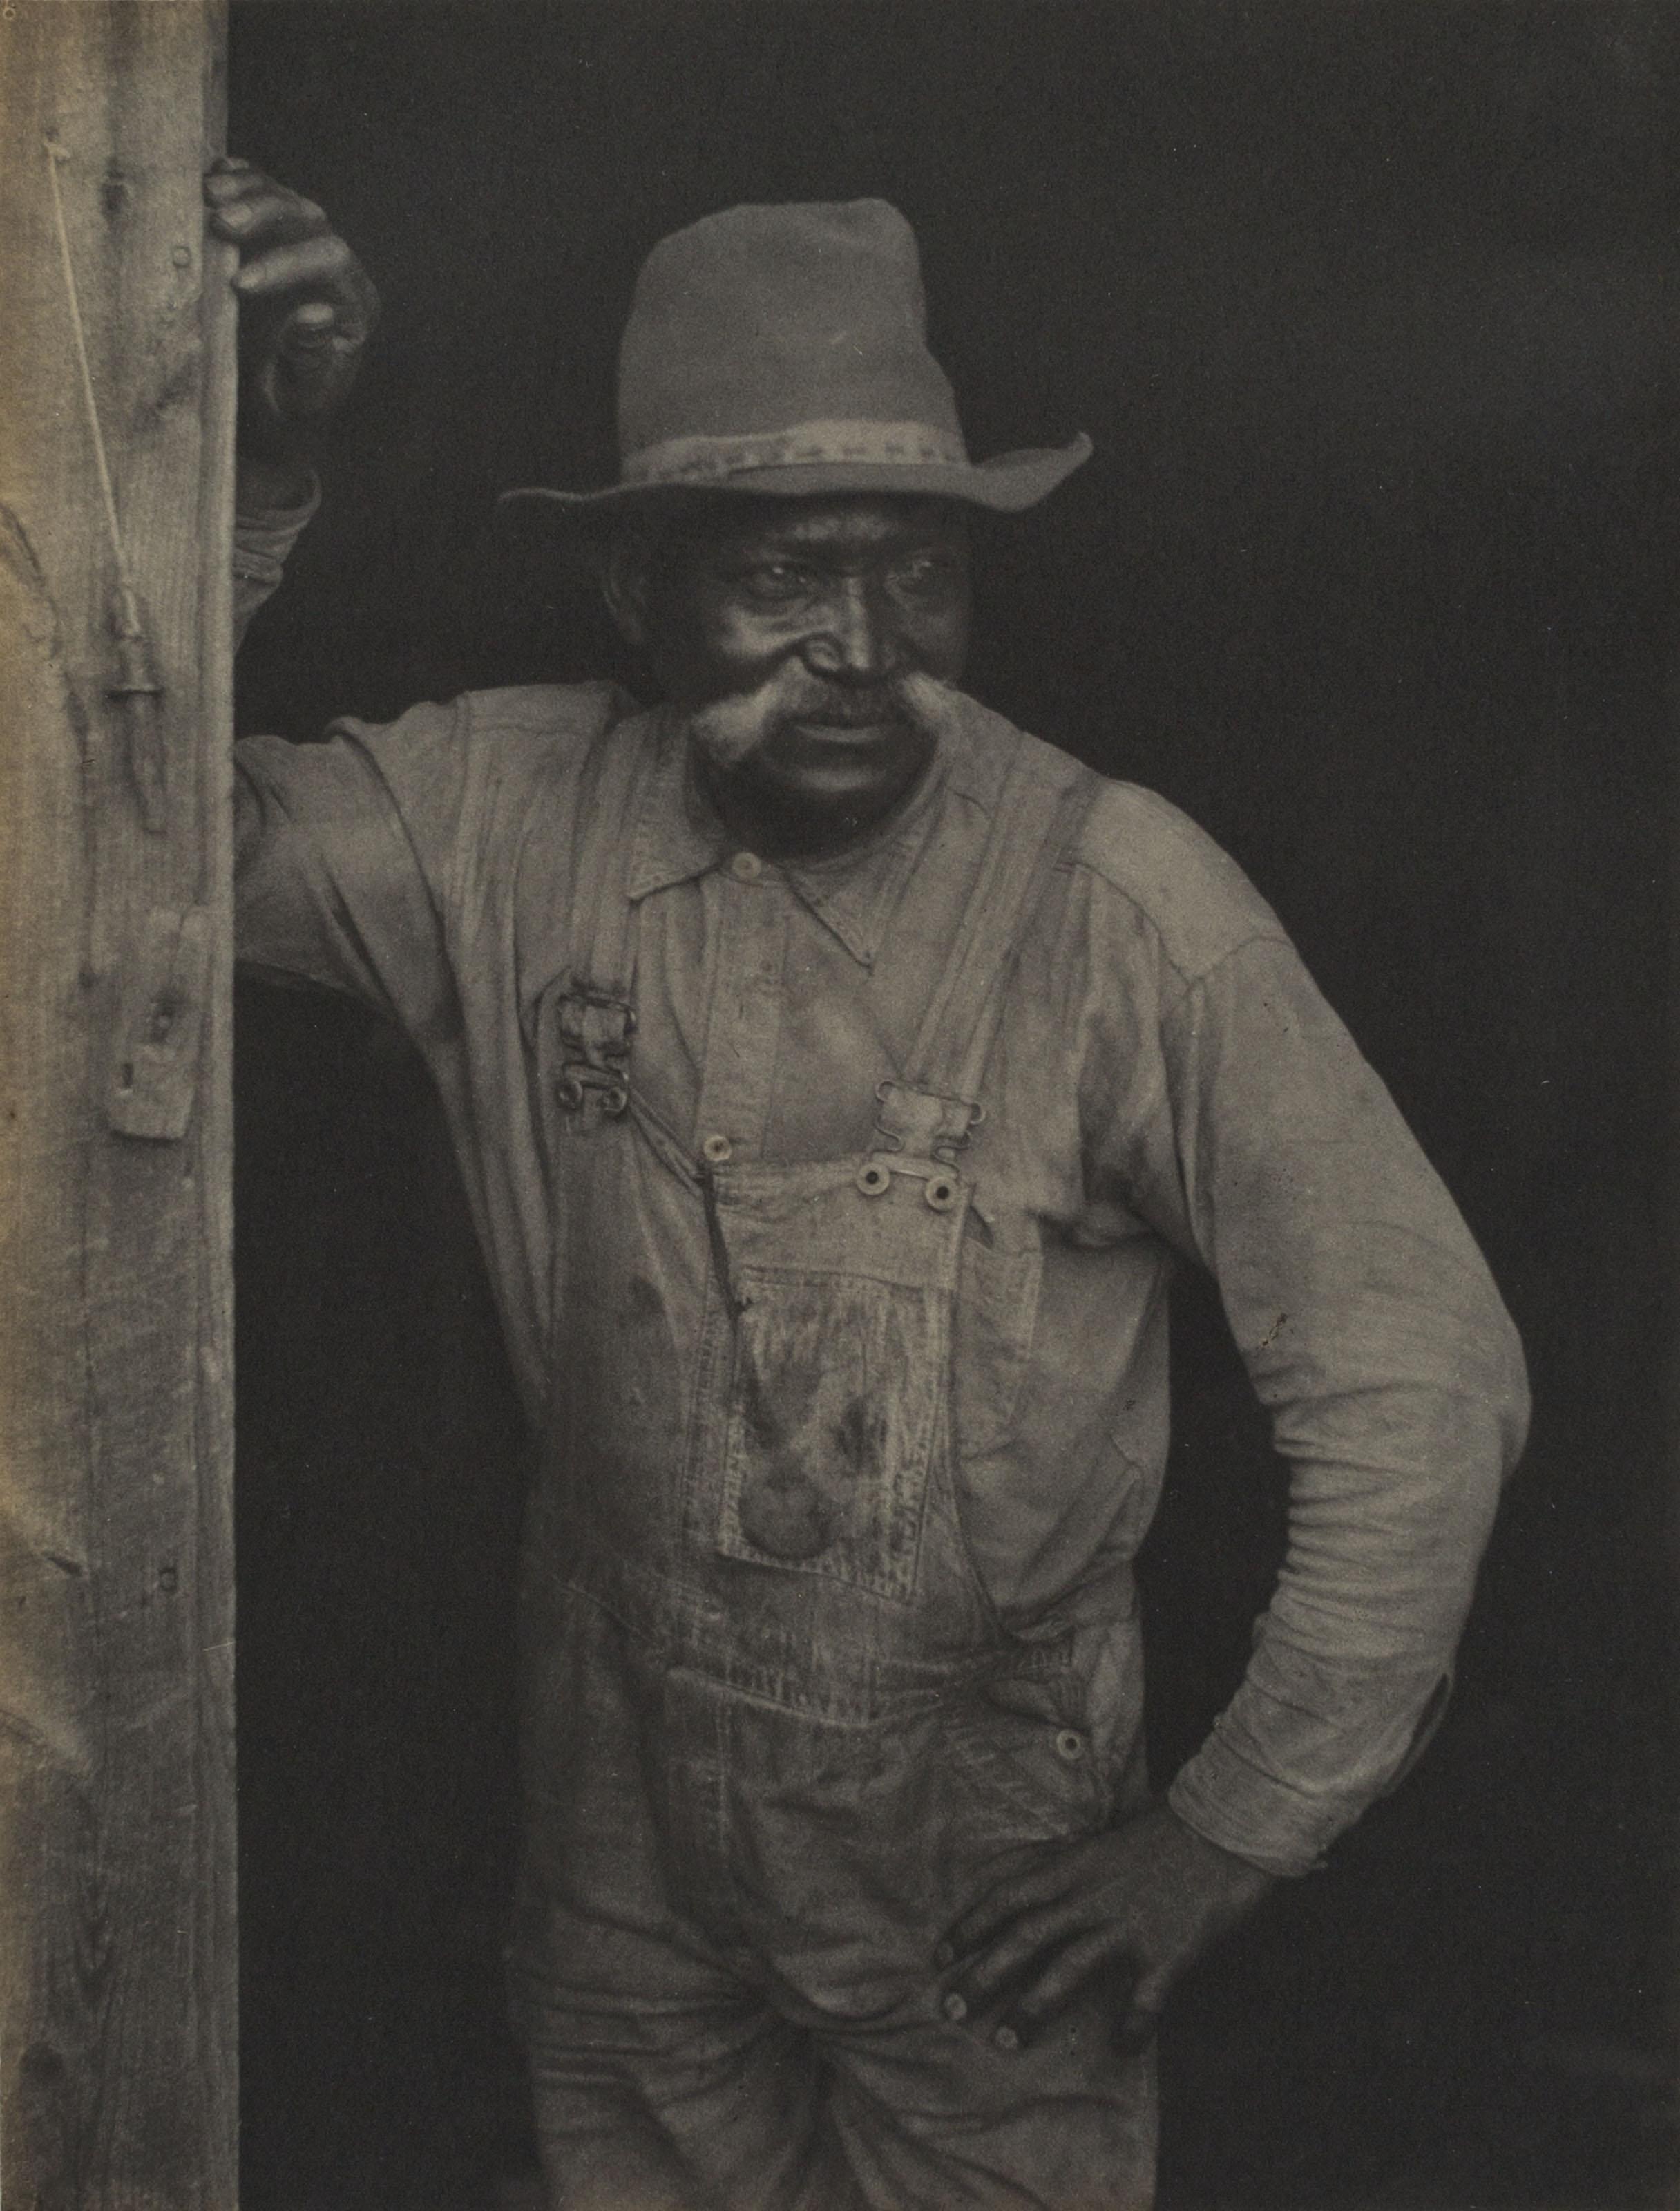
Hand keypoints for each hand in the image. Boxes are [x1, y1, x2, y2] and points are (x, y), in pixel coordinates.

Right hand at [204, 158, 379, 495]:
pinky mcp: (271, 231)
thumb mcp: (303, 396)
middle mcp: (334, 265)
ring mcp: (301, 241)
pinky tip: (207, 175)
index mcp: (356, 303)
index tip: (241, 284)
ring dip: (244, 190)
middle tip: (218, 222)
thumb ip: (312, 358)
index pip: (331, 261)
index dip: (288, 265)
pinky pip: (259, 190)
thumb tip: (319, 313)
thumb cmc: (292, 403)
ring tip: (205, 196)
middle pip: (307, 218)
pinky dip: (235, 178)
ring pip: (282, 197)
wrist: (273, 401)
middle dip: (263, 214)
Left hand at [937, 1801, 1276, 2053]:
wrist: (1222, 1828)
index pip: (1007, 1897)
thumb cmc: (1160, 1833)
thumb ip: (1058, 1859)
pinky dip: (1130, 2027)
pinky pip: (1143, 2000)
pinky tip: (1121, 2049)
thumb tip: (1014, 1870)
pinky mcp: (1168, 1951)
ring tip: (1007, 2040)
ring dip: (1033, 2007)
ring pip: (1068, 1971)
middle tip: (951, 2008)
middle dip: (983, 1975)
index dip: (970, 1927)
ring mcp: (1127, 1926)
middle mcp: (1091, 1897)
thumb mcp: (1098, 1838)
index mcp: (1073, 1867)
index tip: (939, 1956)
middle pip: (1025, 1938)